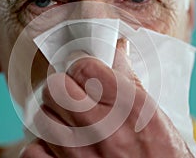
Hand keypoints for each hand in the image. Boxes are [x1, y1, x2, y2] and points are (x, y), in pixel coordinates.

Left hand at [20, 39, 193, 157]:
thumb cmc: (163, 156)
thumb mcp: (155, 114)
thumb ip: (130, 80)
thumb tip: (116, 49)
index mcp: (127, 106)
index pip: (82, 67)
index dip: (81, 66)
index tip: (84, 73)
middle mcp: (101, 127)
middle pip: (56, 88)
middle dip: (63, 87)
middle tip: (73, 96)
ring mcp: (80, 154)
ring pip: (42, 116)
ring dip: (52, 115)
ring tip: (66, 122)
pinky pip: (33, 151)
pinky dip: (41, 147)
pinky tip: (56, 146)